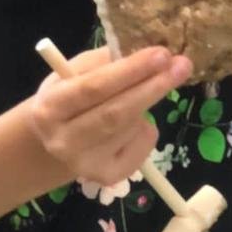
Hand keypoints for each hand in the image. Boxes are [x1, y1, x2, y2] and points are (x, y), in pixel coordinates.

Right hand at [28, 45, 191, 185]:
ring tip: (141, 93)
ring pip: (132, 127)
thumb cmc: (69, 99)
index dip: (130, 71)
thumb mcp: (74, 72)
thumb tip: (149, 54)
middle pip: (117, 113)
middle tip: (182, 65)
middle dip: (153, 87)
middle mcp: (64, 141)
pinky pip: (141, 146)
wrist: (55, 143)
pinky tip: (134, 124)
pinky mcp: (106, 177)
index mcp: (50, 108)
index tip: (162, 54)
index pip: (93, 88)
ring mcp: (85, 165)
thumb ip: (105, 62)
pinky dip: (146, 129)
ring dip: (145, 106)